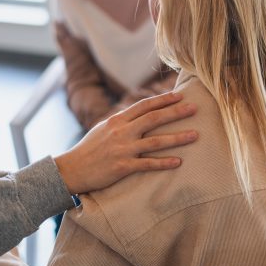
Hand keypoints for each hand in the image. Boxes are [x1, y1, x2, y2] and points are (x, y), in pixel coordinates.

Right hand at [54, 91, 197, 194]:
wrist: (71, 170)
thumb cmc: (88, 149)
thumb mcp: (103, 129)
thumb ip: (122, 122)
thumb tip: (139, 115)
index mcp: (117, 120)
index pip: (144, 106)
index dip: (163, 100)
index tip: (180, 96)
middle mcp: (121, 132)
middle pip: (154, 119)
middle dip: (176, 113)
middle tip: (195, 108)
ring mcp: (123, 149)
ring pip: (156, 141)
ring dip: (177, 138)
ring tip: (195, 135)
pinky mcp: (122, 167)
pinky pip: (148, 164)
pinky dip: (164, 162)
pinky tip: (178, 162)